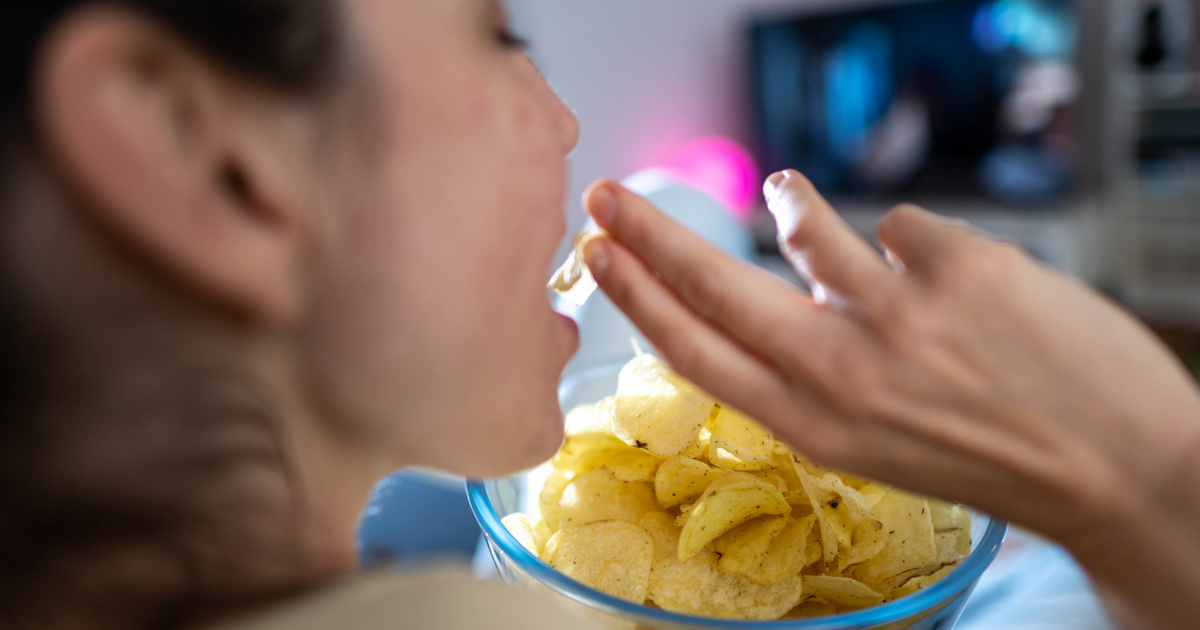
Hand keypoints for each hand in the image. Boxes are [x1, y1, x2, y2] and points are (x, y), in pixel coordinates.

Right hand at [581, 170, 1199, 628]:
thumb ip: (812, 373)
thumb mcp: (874, 442)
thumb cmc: (989, 456)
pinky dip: (915, 246)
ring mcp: (897, 317)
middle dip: (649, 235)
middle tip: (607, 195)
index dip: (638, 298)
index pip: (696, 352)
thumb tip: (772, 281)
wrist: (1115, 468)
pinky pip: (901, 224)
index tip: (600, 256)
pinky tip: (950, 281)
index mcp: (813, 426)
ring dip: (789, 204)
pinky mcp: (958, 267)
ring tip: (786, 196)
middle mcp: (842, 372)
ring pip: (803, 224)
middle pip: (716, 286)